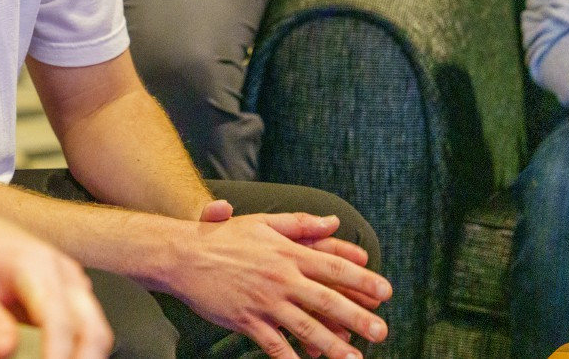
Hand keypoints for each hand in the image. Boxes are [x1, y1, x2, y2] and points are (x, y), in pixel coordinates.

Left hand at [0, 203, 111, 358]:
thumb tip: (6, 353)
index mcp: (36, 265)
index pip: (59, 319)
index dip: (57, 355)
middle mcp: (63, 273)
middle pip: (94, 328)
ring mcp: (72, 283)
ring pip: (97, 331)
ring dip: (82, 357)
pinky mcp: (72, 296)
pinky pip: (88, 329)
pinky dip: (77, 352)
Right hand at [169, 212, 391, 358]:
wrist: (182, 255)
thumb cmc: (223, 238)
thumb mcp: (263, 223)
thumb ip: (300, 223)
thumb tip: (332, 221)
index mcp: (287, 252)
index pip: (333, 266)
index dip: (362, 279)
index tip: (386, 292)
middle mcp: (280, 277)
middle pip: (327, 299)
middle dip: (358, 317)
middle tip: (381, 331)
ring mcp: (264, 301)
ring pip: (307, 327)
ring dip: (334, 345)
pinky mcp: (246, 320)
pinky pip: (275, 345)